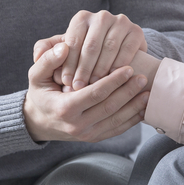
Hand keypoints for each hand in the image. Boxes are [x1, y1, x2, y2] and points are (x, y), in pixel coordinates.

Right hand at [24, 42, 149, 141]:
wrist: (39, 121)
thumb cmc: (40, 93)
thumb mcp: (35, 75)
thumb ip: (47, 59)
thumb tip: (64, 46)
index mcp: (64, 108)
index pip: (94, 93)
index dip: (113, 81)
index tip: (128, 68)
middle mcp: (77, 125)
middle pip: (109, 108)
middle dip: (128, 92)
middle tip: (143, 77)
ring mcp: (87, 134)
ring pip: (117, 120)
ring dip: (135, 106)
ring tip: (148, 92)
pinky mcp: (95, 138)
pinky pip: (117, 129)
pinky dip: (132, 119)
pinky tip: (143, 107)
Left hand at [58, 11, 147, 90]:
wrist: (115, 53)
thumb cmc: (85, 56)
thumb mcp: (67, 53)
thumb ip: (51, 55)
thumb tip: (43, 61)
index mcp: (82, 18)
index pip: (73, 41)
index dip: (69, 63)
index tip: (66, 82)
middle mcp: (101, 16)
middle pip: (91, 45)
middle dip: (84, 69)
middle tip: (79, 88)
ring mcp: (121, 22)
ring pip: (109, 48)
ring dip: (101, 69)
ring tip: (94, 86)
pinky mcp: (136, 31)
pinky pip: (127, 50)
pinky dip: (119, 65)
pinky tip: (112, 79)